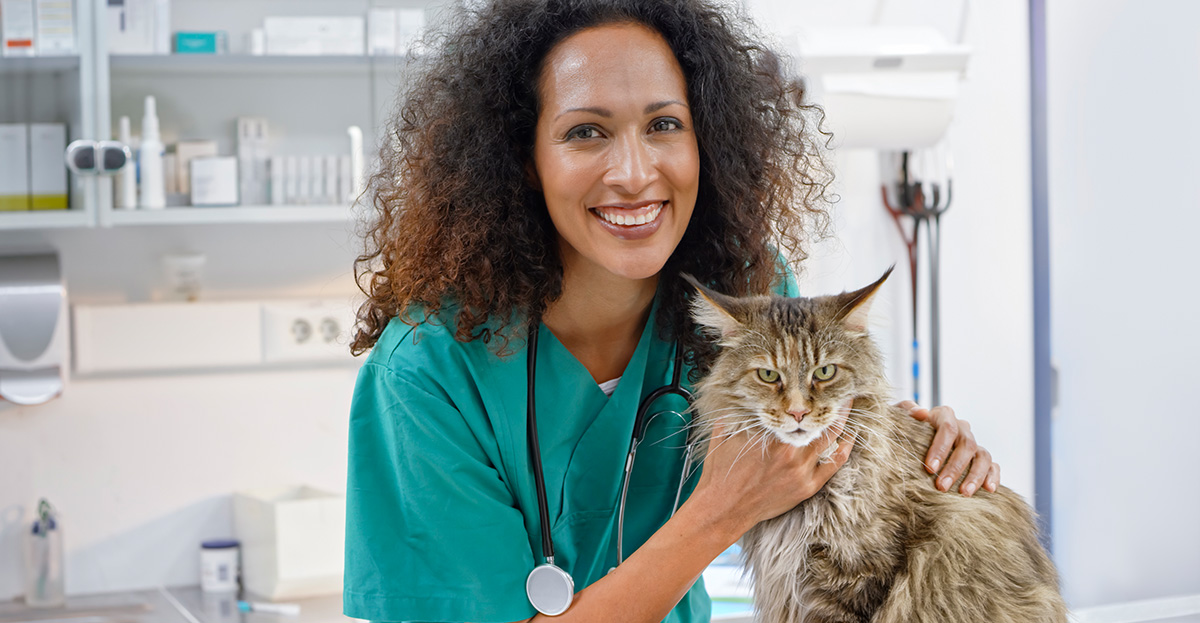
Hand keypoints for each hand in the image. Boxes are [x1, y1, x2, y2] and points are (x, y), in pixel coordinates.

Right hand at [696, 400, 855, 531]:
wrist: (723, 508)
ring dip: (841, 420)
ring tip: (850, 405)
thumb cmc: (720, 473)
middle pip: (819, 419)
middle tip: (841, 389)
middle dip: (831, 402)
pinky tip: (851, 437)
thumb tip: (737, 400)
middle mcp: (789, 450)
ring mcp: (801, 469)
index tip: (813, 384)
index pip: (796, 408)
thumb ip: (733, 416)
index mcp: (769, 434)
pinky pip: (835, 463)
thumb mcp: (723, 436)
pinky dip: (845, 447)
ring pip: (831, 438)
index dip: (807, 395)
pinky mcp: (807, 486)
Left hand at [899, 401, 999, 496]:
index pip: (947, 427)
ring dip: (975, 476)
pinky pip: (993, 466)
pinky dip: (994, 476)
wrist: (908, 441)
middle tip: (942, 486)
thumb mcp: (899, 419)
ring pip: (983, 456)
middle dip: (955, 467)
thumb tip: (921, 412)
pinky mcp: (980, 459)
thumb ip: (906, 411)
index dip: (941, 448)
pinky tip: (990, 490)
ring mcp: (973, 443)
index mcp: (943, 416)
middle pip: (967, 444)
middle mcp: (961, 428)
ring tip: (964, 493)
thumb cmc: (903, 431)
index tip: (930, 468)